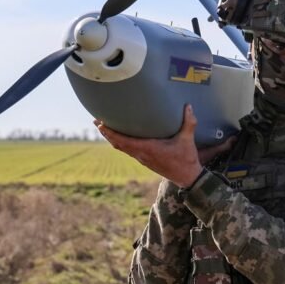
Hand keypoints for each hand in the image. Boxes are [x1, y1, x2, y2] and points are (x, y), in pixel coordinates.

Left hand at [96, 105, 230, 187]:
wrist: (187, 177)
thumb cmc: (186, 159)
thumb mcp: (187, 140)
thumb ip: (189, 122)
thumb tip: (188, 106)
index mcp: (148, 149)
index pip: (123, 141)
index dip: (110, 133)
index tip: (100, 124)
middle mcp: (142, 154)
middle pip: (118, 144)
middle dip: (106, 133)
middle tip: (96, 121)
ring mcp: (142, 159)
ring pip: (122, 148)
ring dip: (112, 138)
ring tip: (103, 127)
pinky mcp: (146, 160)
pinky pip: (128, 150)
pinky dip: (120, 143)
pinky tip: (120, 136)